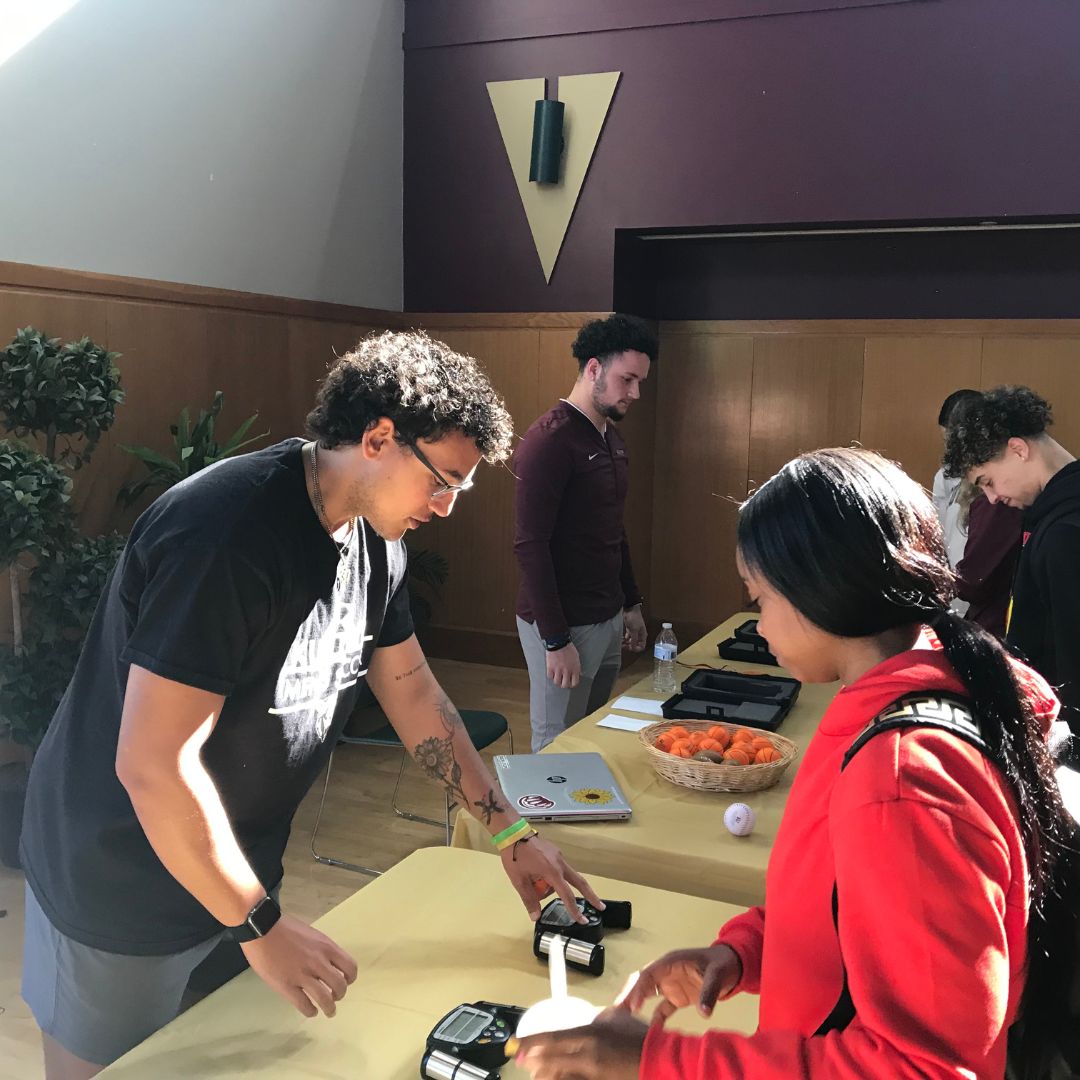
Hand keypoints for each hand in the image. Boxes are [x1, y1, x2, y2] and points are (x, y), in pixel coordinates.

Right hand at [240, 913, 357, 1017]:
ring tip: (329, 1011)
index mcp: (326, 947)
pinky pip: (304, 1005)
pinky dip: (310, 1011)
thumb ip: (322, 950)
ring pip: (325, 999)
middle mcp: (318, 962)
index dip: (350, 978)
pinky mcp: (286, 986)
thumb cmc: (286, 928)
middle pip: (340, 986)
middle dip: (340, 994)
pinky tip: (311, 1011)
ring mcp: (302, 975)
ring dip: (329, 1008)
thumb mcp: (312, 934)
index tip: (346, 982)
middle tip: (335, 997)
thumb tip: (328, 964)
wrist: (262, 929)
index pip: (350, 967)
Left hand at [500, 833, 604, 921]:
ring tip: (534, 881)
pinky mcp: (555, 851)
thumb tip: (535, 916)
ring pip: (565, 876)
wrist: (513, 833)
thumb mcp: (519, 881)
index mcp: (552, 872)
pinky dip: (554, 875)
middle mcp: (560, 863)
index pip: (567, 895)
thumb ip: (529, 899)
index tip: (583, 920)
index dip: (574, 910)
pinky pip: (558, 868)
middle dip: (591, 895)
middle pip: (580, 882)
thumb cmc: (515, 857)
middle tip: (600, 907)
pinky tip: (537, 872)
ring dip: (557, 885)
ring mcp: (559, 856)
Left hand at [514, 1008, 647, 1079]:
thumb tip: (587, 1015)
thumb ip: (597, 1017)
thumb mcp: (615, 1016)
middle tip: (524, 1061)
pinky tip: (559, 1079)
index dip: (530, 1043)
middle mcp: (587, 1057)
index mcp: (589, 1034)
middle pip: (550, 1063)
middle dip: (534, 1063)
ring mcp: (592, 1076)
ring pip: (560, 1078)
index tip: (517, 1045)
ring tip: (538, 1074)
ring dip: (546, 1076)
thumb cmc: (639, 1037)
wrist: (658, 1060)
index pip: (551, 1039)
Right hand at [546, 642, 580, 689]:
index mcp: (575, 668)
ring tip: (557, 677)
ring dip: (557, 680)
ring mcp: (558, 670)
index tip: (570, 682)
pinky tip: (552, 672)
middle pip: (565, 685)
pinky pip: (550, 676)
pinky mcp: (550, 668)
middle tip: (563, 681)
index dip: (572, 684)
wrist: (558, 641)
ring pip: (557, 682)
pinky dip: (551, 675)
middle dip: (564, 684)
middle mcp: (567, 671)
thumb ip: (577, 667)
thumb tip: (579, 673)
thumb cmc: (568, 648)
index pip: (574, 683)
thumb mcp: (576, 657)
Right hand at [614, 943, 741, 1025]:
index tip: (633, 1006)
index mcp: (670, 962)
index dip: (639, 989)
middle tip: (618, 1013)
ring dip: (636, 1006)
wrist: (734, 966)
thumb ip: (709, 992)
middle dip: (629, 996)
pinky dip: (655, 1018)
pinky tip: (651, 1031)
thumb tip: (703, 1012)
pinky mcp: (677, 996)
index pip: (648, 975)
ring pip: (647, 994)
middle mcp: (666, 972)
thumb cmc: (723, 964)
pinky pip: (662, 1008)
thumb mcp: (717, 974)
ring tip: (624, 1022)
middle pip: (642, 983)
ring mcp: (670, 984)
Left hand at [622, 607, 646, 651]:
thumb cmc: (634, 618)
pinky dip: (624, 638)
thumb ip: (634, 640)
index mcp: (643, 635)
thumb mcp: (634, 630)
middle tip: (624, 646)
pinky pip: (627, 637)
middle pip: (636, 644)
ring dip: (626, 643)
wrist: (630, 608)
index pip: (641, 646)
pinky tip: (621, 638)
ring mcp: (634, 632)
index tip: (630, 648)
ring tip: (621, 642)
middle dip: (630, 646)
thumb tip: (633, 648)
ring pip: (631, 641)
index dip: (636, 649)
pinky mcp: (629, 629)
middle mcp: (639, 635)